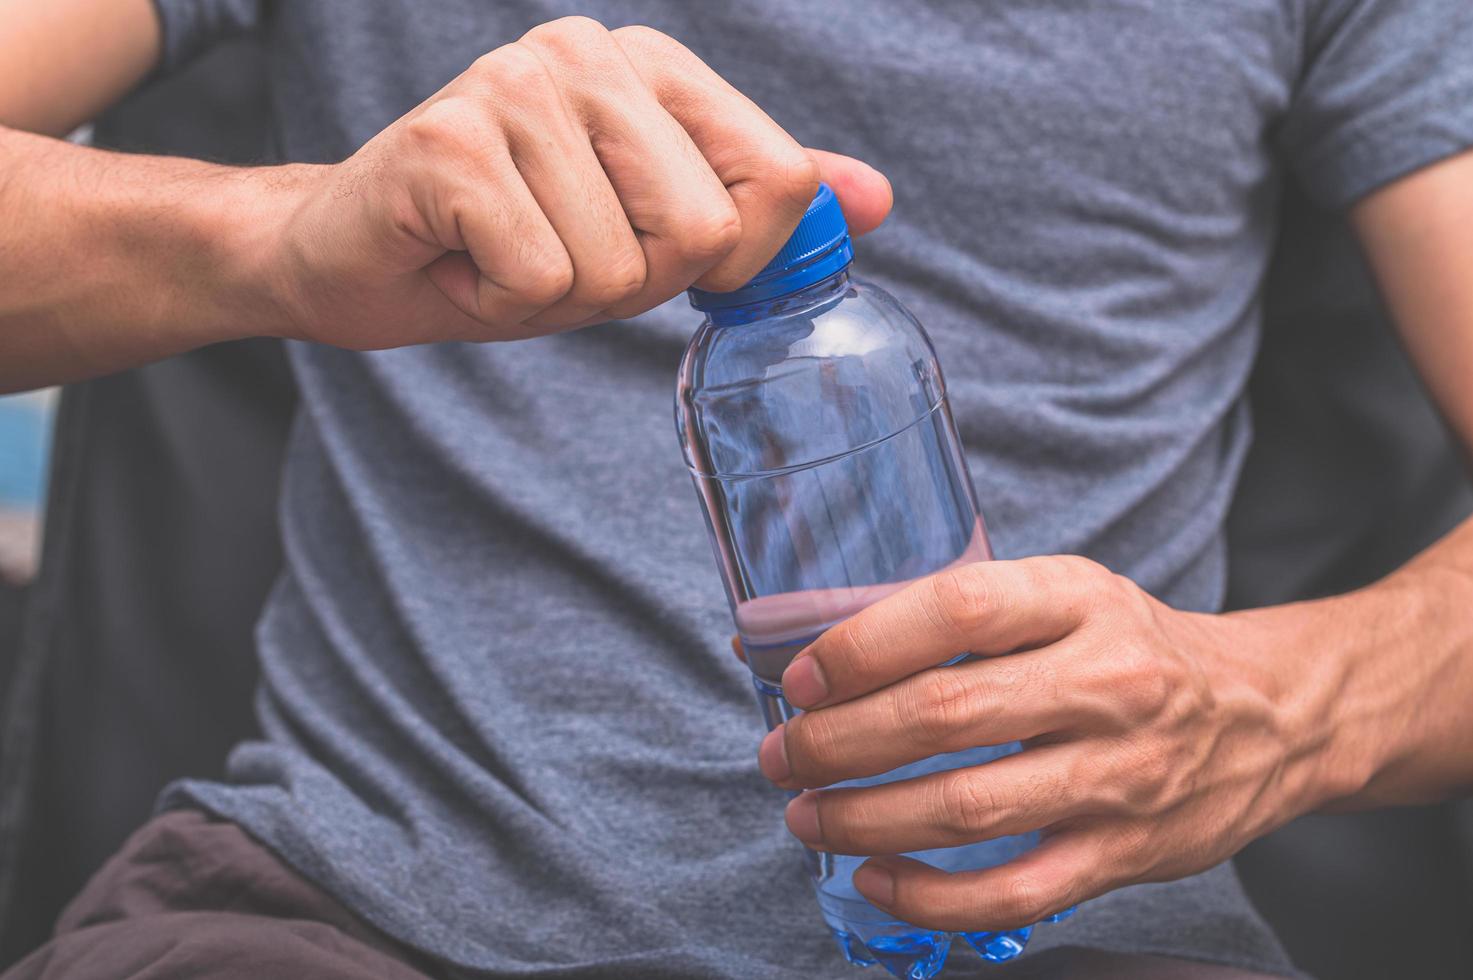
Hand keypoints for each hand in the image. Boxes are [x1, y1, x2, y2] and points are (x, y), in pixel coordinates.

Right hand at [258, 17, 890, 349]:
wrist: (354, 255)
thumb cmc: (508, 244)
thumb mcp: (650, 230)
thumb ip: (760, 209)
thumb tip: (875, 200)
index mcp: (651, 66)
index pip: (778, 178)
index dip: (725, 254)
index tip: (641, 242)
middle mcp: (588, 54)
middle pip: (704, 230)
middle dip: (633, 281)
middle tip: (555, 250)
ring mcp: (516, 86)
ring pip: (621, 267)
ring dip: (562, 297)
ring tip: (504, 251)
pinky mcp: (452, 142)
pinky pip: (543, 282)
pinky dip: (501, 302)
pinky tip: (463, 260)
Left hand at [752, 556, 1346, 931]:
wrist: (1271, 715)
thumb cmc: (1137, 648)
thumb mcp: (1065, 596)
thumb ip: (960, 615)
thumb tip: (811, 645)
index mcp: (1079, 599)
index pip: (959, 608)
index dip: (864, 643)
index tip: (802, 676)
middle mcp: (1106, 683)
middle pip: (947, 713)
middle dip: (840, 741)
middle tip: (783, 754)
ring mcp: (1120, 775)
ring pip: (969, 809)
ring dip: (865, 818)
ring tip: (807, 814)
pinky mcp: (1126, 854)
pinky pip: (1014, 893)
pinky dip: (931, 896)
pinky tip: (876, 879)